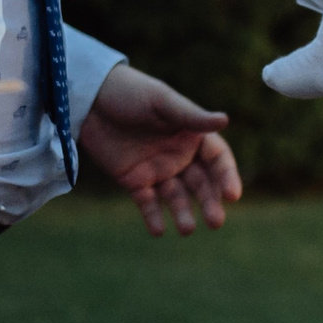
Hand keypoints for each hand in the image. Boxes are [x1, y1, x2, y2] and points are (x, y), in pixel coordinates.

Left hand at [78, 64, 242, 235]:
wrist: (89, 99)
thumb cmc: (130, 92)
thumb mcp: (161, 101)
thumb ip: (191, 116)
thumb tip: (225, 120)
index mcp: (191, 135)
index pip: (217, 159)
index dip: (227, 176)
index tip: (233, 196)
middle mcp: (179, 155)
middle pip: (201, 183)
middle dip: (210, 202)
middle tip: (216, 222)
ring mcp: (157, 170)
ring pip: (176, 197)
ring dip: (183, 213)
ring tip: (186, 229)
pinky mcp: (134, 181)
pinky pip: (147, 202)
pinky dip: (153, 216)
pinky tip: (157, 230)